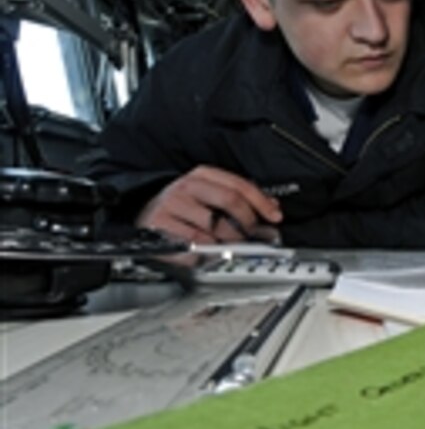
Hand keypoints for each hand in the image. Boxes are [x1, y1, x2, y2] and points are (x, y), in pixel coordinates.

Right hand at [137, 165, 282, 244]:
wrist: (144, 215)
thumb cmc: (183, 207)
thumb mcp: (210, 196)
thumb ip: (240, 199)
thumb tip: (271, 207)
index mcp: (203, 175)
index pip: (239, 185)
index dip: (261, 202)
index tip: (275, 217)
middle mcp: (187, 186)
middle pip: (230, 202)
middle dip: (248, 222)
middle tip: (255, 236)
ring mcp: (172, 205)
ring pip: (214, 229)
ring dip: (227, 242)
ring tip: (227, 245)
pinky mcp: (160, 226)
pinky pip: (195, 245)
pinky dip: (206, 253)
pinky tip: (205, 250)